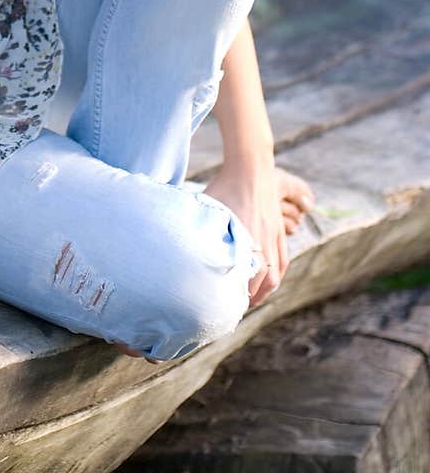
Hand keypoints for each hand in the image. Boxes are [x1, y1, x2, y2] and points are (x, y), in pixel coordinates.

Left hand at [203, 163, 314, 308]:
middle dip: (254, 297)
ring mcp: (275, 236)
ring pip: (277, 271)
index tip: (228, 304)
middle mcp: (264, 242)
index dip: (239, 295)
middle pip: (266, 281)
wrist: (250, 167)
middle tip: (239, 305)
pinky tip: (271, 277)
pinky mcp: (278, 229)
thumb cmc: (226, 186)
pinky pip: (283, 257)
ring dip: (267, 288)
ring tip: (255, 296)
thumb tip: (189, 252)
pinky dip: (278, 272)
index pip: (248, 279)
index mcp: (247, 240)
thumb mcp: (211, 210)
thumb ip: (206, 232)